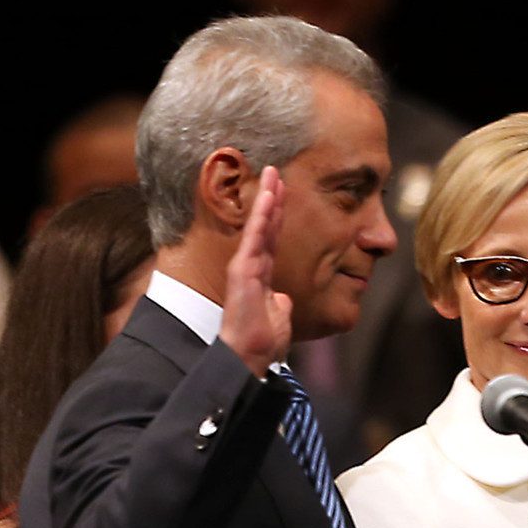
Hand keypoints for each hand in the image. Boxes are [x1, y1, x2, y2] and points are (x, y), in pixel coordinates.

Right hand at [221, 165, 292, 377]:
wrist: (250, 356)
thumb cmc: (262, 342)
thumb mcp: (279, 319)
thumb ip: (281, 304)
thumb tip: (284, 297)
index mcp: (261, 277)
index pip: (270, 240)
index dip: (277, 218)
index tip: (281, 194)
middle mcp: (252, 268)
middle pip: (265, 227)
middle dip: (271, 199)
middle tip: (275, 172)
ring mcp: (246, 267)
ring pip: (260, 227)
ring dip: (267, 199)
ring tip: (273, 174)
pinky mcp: (243, 270)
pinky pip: (255, 238)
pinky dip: (262, 216)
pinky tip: (269, 197)